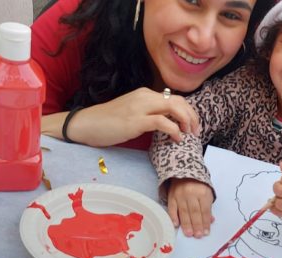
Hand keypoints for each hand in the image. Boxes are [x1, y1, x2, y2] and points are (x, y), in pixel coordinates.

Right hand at [64, 87, 199, 146]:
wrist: (86, 124)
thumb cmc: (109, 122)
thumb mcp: (133, 114)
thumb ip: (150, 114)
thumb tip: (168, 123)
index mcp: (146, 94)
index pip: (176, 98)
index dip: (189, 112)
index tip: (192, 126)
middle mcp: (145, 96)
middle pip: (179, 101)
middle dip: (192, 117)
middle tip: (195, 132)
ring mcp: (140, 107)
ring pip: (174, 108)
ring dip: (186, 122)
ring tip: (188, 135)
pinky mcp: (135, 120)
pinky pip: (163, 122)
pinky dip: (174, 130)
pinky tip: (176, 139)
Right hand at [167, 178, 213, 237]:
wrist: (184, 173)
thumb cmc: (198, 186)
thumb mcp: (207, 194)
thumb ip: (208, 208)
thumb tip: (209, 221)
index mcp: (203, 192)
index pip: (205, 210)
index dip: (205, 222)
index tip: (206, 232)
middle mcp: (191, 193)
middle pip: (194, 212)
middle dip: (196, 225)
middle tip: (198, 235)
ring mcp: (180, 195)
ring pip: (183, 212)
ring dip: (186, 224)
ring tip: (189, 234)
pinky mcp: (171, 197)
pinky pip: (172, 208)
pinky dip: (174, 217)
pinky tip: (176, 225)